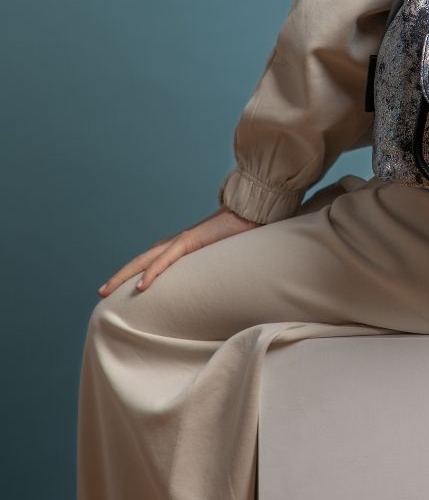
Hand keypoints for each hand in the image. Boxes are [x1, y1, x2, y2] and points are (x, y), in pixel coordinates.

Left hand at [97, 205, 261, 295]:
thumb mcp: (222, 254)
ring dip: (124, 275)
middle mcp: (178, 240)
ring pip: (146, 259)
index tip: (123, 286)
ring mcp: (183, 239)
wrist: (254, 210)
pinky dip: (153, 272)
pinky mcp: (192, 240)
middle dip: (120, 275)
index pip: (152, 258)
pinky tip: (141, 286)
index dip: (136, 271)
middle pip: (141, 259)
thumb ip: (213, 264)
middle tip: (101, 292)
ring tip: (107, 291)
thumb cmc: (243, 231)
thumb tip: (215, 280)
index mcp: (184, 243)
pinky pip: (167, 259)